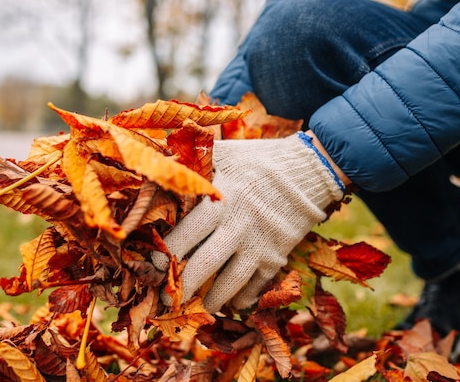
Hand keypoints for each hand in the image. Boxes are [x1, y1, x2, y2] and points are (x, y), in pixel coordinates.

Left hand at [152, 132, 344, 311]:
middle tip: (165, 300)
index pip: (185, 235)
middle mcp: (238, 227)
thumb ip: (192, 159)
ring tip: (198, 306)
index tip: (151, 267)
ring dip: (211, 299)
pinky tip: (231, 301)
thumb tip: (158, 158)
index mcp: (220, 202)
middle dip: (181, 286)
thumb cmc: (258, 161)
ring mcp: (259, 245)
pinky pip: (257, 286)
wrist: (308, 170)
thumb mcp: (224, 153)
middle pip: (203, 265)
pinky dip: (243, 298)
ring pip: (230, 283)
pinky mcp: (277, 256)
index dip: (165, 255)